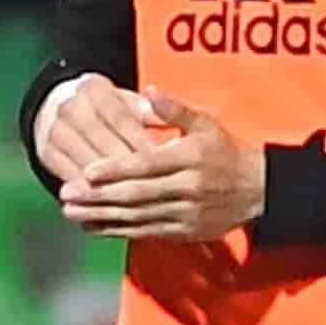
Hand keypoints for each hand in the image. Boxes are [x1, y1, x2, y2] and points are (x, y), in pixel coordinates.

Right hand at [32, 73, 163, 191]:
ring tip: (136, 202)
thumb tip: (171, 124)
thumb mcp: (126, 100)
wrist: (57, 108)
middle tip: (155, 187)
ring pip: (87, 163)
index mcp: (92, 89)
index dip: (141, 140)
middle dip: (130, 168)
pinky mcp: (46, 153)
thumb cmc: (106, 107)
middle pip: (103, 143)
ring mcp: (55, 131)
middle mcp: (70, 108)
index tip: (163, 160)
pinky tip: (109, 205)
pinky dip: (90, 193)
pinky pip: (70, 177)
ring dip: (111, 185)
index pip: (120, 118)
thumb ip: (149, 111)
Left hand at [62, 90, 265, 239]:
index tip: (88, 171)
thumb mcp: (206, 124)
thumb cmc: (226, 151)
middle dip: (98, 196)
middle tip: (67, 193)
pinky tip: (94, 226)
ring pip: (137, 216)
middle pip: (136, 194)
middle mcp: (187, 187)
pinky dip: (117, 231)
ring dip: (101, 216)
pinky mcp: (183, 231)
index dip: (116, 169)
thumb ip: (175, 110)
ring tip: (71, 211)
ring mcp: (185, 212)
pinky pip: (146, 232)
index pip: (147, 165)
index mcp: (190, 158)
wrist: (259, 189)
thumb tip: (149, 91)